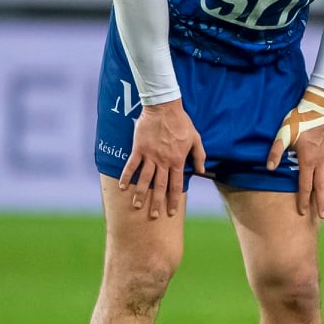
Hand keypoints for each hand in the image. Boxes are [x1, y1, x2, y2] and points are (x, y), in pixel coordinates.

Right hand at [121, 98, 205, 218]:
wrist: (164, 108)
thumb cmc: (182, 122)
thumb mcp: (195, 138)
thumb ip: (199, 156)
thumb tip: (201, 171)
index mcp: (177, 160)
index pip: (176, 185)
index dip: (173, 199)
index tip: (171, 211)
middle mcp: (163, 161)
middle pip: (159, 186)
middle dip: (157, 203)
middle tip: (154, 216)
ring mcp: (150, 156)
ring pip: (144, 179)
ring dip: (140, 194)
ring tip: (137, 206)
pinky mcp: (139, 149)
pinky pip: (131, 166)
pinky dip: (127, 177)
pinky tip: (123, 188)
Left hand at [267, 87, 323, 217]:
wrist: (317, 108)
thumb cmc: (297, 120)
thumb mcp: (283, 134)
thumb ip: (276, 151)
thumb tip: (269, 168)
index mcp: (307, 159)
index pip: (305, 185)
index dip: (304, 199)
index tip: (302, 211)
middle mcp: (319, 161)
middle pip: (321, 186)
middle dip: (321, 202)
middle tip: (323, 216)